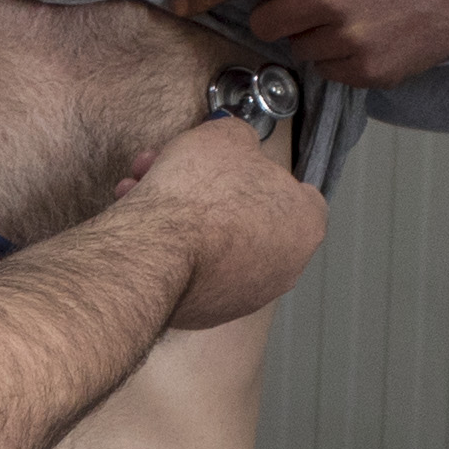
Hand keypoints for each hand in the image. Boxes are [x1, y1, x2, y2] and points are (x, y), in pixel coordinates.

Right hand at [111, 113, 325, 333]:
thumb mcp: (225, 136)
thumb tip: (235, 144)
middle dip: (209, 190)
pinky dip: (170, 247)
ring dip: (183, 216)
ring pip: (214, 243)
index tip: (235, 162)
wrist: (155, 250)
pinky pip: (190, 269)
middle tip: (180, 169)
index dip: (261, 171)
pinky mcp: (206, 313)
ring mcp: (245, 295)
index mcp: (305, 224)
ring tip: (147, 190)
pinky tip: (144, 223)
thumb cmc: (199, 196)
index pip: (298, 194)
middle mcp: (283, 268)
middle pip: (247, 216)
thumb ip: (239, 138)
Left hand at [176, 0, 448, 90]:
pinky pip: (327, 71)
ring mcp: (347, 40)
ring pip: (296, 49)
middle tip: (311, 3)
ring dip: (311, 37)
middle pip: (263, 23)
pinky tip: (369, 36)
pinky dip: (339, 58)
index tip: (178, 1)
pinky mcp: (365, 71)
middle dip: (276, 16)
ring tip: (354, 16)